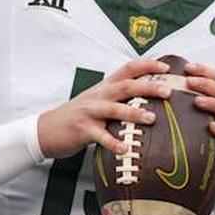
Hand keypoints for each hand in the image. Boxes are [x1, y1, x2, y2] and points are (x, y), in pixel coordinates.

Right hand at [37, 59, 171, 157]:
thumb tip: (150, 94)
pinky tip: (125, 148)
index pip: (128, 69)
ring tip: (152, 118)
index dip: (148, 66)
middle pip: (126, 86)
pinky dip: (113, 142)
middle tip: (167, 92)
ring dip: (134, 113)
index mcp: (105, 86)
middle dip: (148, 87)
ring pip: (114, 109)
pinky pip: (100, 136)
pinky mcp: (83, 130)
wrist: (46, 129)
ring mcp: (90, 112)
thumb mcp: (99, 100)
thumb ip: (120, 96)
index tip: (166, 68)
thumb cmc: (79, 115)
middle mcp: (99, 95)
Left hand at [184, 62, 214, 193]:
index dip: (204, 71)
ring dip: (214, 104)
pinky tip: (212, 127)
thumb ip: (188, 108)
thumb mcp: (198, 123)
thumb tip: (161, 91)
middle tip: (188, 81)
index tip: (186, 67)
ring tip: (197, 101)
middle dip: (205, 84)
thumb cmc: (208, 145)